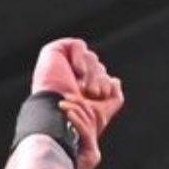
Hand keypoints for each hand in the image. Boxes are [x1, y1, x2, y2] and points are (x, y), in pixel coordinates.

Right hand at [31, 38, 124, 168]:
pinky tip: (78, 71)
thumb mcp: (102, 114)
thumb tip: (115, 81)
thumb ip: (113, 99)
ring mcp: (61, 66)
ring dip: (93, 72)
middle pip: (98, 66)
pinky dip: (81, 57)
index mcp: (79, 91)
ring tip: (86, 87)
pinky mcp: (53, 54)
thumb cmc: (76, 123)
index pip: (101, 77)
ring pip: (91, 57)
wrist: (60, 118)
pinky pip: (78, 45)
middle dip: (100, 79)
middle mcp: (70, 78)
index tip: (101, 96)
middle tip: (93, 93)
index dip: (105, 84)